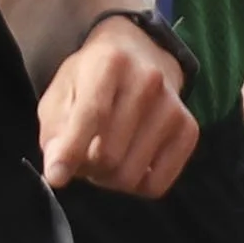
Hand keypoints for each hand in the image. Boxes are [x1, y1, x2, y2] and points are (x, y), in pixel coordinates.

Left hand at [40, 19, 196, 196]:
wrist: (141, 57)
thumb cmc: (92, 80)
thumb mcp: (61, 93)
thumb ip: (55, 131)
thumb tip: (57, 170)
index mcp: (110, 63)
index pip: (91, 116)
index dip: (70, 153)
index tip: (56, 178)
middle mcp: (148, 80)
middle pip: (109, 155)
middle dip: (86, 167)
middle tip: (81, 157)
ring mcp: (172, 106)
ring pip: (130, 175)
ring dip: (108, 178)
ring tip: (103, 155)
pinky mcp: (188, 130)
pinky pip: (156, 184)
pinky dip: (135, 185)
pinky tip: (128, 162)